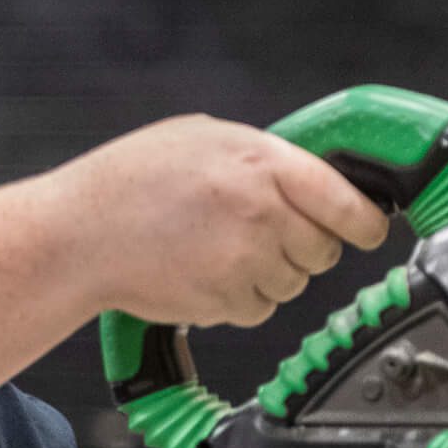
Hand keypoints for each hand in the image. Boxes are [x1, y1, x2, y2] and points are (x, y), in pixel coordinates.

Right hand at [66, 115, 391, 329]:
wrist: (78, 235)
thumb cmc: (131, 181)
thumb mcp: (204, 137)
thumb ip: (263, 157)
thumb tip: (309, 177)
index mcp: (263, 162)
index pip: (347, 202)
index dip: (366, 221)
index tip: (369, 228)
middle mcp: (262, 212)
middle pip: (323, 250)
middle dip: (302, 246)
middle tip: (263, 234)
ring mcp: (245, 260)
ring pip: (293, 283)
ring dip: (268, 274)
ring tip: (218, 250)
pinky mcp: (225, 301)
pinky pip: (259, 309)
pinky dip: (239, 299)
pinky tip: (203, 273)